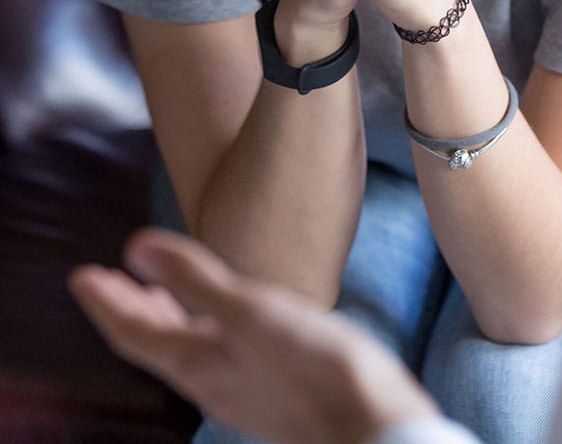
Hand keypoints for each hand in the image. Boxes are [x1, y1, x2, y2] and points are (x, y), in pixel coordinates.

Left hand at [69, 228, 439, 443]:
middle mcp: (210, 382)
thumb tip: (135, 249)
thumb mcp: (251, 311)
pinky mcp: (269, 391)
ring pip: (185, 352)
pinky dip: (201, 329)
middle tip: (111, 280)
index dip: (104, 302)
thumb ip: (195, 279)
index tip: (81, 275)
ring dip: (165, 319)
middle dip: (130, 310)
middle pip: (154, 345)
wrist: (369, 423)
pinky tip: (226, 321)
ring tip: (159, 295)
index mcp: (197, 363)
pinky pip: (216, 357)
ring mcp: (240, 390)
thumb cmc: (314, 366)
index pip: (132, 333)